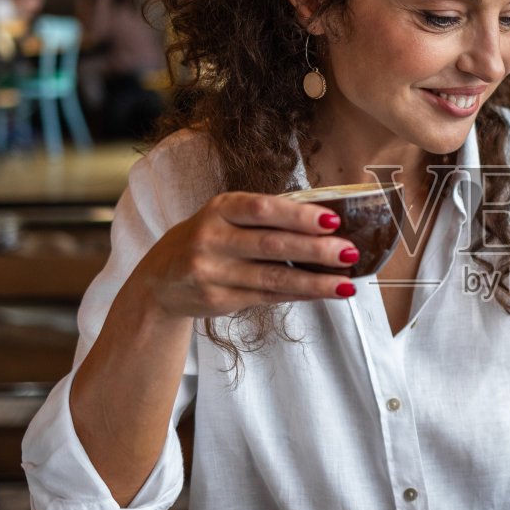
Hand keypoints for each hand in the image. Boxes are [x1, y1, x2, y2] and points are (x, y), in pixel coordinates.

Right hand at [130, 191, 359, 320]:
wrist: (159, 281)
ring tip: (346, 283)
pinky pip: (267, 296)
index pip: (261, 209)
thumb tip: (324, 224)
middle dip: (315, 250)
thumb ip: (263, 218)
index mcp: (218, 209)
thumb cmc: (207, 240)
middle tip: (350, 252)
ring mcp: (212, 272)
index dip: (298, 215)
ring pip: (273, 277)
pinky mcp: (218, 300)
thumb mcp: (224, 218)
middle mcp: (211, 238)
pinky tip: (323, 292)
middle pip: (272, 245)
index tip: (332, 221)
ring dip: (315, 281)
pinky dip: (299, 294)